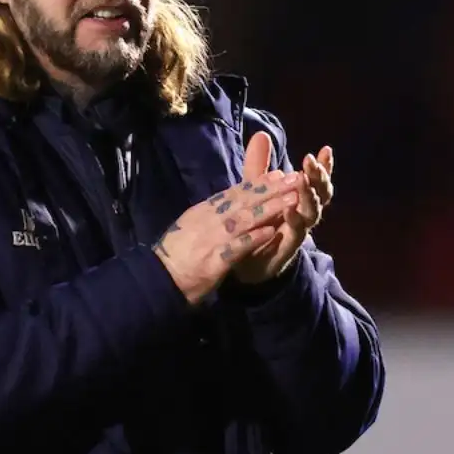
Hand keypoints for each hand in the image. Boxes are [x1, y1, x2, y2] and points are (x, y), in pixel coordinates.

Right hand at [151, 165, 302, 304]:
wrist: (158, 279)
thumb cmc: (176, 253)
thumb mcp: (192, 225)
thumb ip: (211, 213)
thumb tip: (230, 200)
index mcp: (204, 211)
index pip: (235, 193)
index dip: (259, 183)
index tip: (279, 174)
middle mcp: (208, 220)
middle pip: (244, 201)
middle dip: (272, 190)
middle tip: (295, 179)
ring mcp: (211, 239)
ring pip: (244, 220)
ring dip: (270, 209)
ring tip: (292, 200)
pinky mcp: (213, 261)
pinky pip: (237, 247)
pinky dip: (254, 239)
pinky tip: (272, 232)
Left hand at [231, 132, 334, 284]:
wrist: (244, 261)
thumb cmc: (256, 222)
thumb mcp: (255, 190)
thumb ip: (259, 166)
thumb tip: (262, 134)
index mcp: (298, 199)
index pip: (316, 180)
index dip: (324, 167)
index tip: (325, 149)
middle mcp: (303, 213)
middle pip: (321, 194)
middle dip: (319, 177)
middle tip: (311, 162)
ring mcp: (298, 230)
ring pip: (312, 212)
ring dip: (309, 196)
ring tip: (303, 182)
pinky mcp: (287, 247)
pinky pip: (296, 233)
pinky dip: (294, 220)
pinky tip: (290, 210)